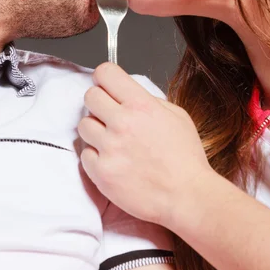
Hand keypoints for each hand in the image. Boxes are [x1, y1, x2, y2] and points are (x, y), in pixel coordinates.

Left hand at [78, 62, 211, 229]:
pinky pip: (84, 155)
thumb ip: (149, 101)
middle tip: (109, 115)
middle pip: (90, 96)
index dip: (104, 77)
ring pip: (83, 125)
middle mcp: (122, 123)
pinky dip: (96, 157)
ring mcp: (109, 148)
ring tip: (112, 141)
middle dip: (99, 103)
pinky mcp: (101, 172)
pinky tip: (113, 161)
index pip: (105, 73)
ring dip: (95, 130)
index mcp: (141, 105)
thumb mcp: (176, 116)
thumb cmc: (185, 158)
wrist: (187, 196)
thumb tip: (126, 94)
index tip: (106, 86)